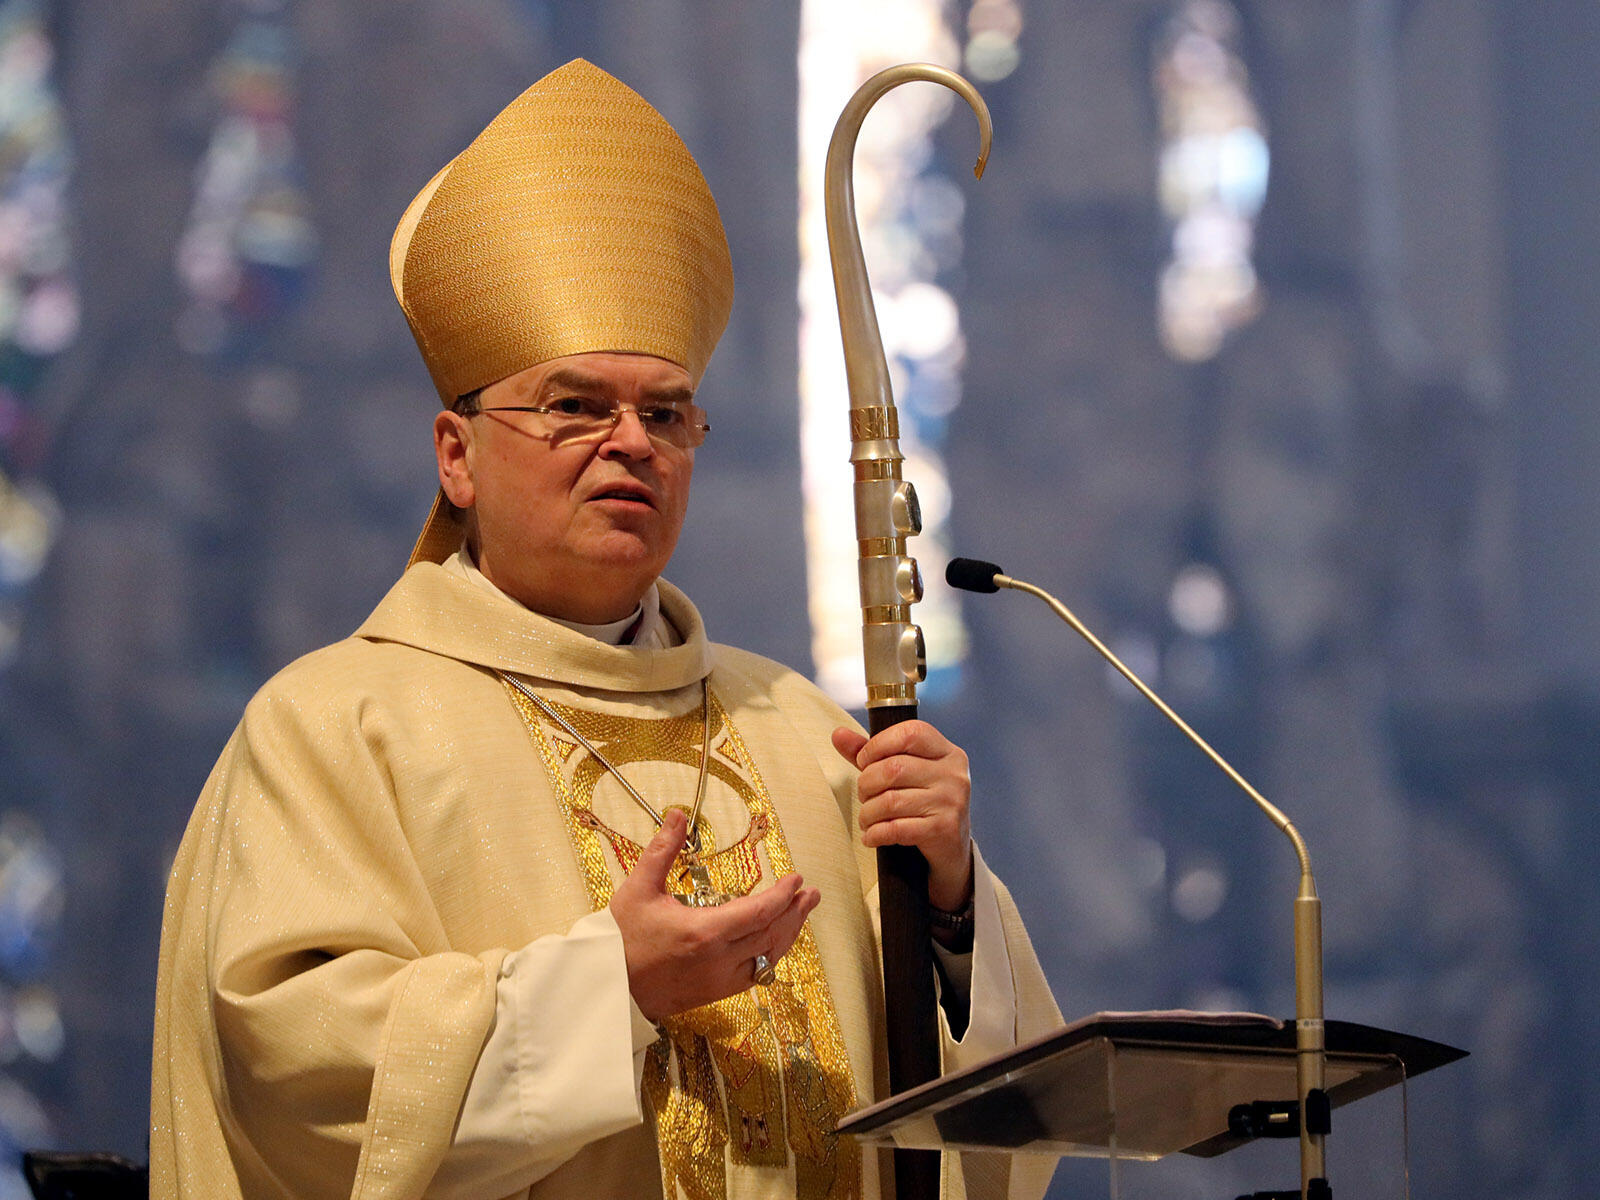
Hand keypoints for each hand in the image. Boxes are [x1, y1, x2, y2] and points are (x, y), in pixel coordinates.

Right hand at [610, 809, 820, 1022]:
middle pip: (771, 934)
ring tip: (801, 915)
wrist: (606, 987)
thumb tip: (679, 814)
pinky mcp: (714, 993)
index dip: (782, 895)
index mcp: (704, 932)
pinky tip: (775, 945)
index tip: (796, 880)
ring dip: (788, 935)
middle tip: (812, 894)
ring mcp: (718, 980)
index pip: (759, 912)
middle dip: (795, 912)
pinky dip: (771, 957)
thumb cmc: (620, 938)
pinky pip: (755, 976)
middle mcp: (719, 960)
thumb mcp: (638, 888)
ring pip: (768, 958)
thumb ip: (662, 850)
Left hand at [832, 720, 973, 913]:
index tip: (864, 762)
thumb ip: (872, 753)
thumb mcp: (903, 773)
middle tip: (864, 795)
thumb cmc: (921, 802)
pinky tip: (872, 836)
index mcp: (947, 752)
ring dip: (868, 813)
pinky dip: (875, 833)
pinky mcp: (943, 830)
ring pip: (891, 801)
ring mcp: (950, 802)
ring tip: (867, 818)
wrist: (952, 848)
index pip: (909, 733)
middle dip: (867, 784)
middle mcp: (953, 774)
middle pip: (894, 768)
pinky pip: (896, 829)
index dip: (877, 745)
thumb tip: (838, 734)